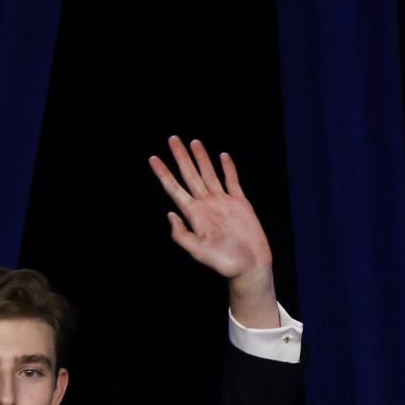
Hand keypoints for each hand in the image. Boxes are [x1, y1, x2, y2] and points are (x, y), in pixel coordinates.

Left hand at [147, 136, 277, 326]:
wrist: (251, 266)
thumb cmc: (225, 263)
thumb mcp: (198, 252)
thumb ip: (182, 235)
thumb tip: (169, 214)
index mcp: (195, 215)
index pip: (175, 189)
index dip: (163, 174)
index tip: (153, 159)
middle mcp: (206, 205)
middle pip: (190, 175)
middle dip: (181, 157)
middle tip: (172, 139)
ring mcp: (223, 202)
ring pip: (209, 174)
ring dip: (201, 158)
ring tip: (193, 141)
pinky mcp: (240, 203)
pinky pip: (232, 181)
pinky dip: (228, 168)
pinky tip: (222, 156)